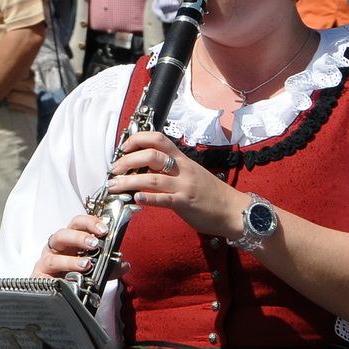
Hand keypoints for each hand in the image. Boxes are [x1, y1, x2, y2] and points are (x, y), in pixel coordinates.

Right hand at [35, 212, 123, 279]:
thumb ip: (109, 268)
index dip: (90, 223)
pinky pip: (47, 275)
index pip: (77, 224)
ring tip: (86, 264)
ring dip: (70, 260)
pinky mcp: (39, 276)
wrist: (58, 297)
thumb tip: (124, 265)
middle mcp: (56, 249)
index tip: (104, 229)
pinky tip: (71, 279)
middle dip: (79, 237)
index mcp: (70, 242)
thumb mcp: (96, 272)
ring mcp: (46, 262)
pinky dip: (59, 276)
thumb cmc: (74, 278)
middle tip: (94, 244)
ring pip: (52, 255)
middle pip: (62, 234)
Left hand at [103, 130, 248, 238]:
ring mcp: (184, 186)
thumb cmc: (210, 193)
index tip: (123, 147)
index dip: (138, 139)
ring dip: (129, 181)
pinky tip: (136, 198)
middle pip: (151, 156)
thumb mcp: (190, 173)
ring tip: (114, 186)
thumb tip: (144, 167)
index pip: (158, 139)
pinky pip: (164, 199)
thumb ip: (170, 168)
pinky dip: (149, 198)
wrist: (233, 210)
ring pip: (152, 178)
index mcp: (182, 159)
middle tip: (114, 169)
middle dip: (127, 160)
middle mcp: (182, 169)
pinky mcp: (185, 203)